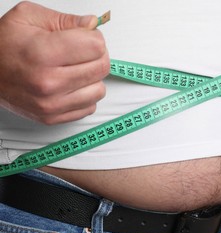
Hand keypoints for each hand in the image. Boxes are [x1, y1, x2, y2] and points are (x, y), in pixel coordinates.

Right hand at [0, 2, 109, 124]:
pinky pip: (90, 107)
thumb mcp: (29, 17)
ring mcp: (52, 104)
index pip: (97, 47)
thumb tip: (92, 24)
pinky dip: (84, 95)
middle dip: (96, 56)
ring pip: (99, 90)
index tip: (84, 37)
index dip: (94, 37)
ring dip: (92, 78)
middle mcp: (49, 83)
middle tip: (81, 52)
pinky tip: (70, 85)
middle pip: (101, 68)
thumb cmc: (5, 44)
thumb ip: (67, 20)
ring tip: (74, 69)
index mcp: (44, 53)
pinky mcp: (53, 117)